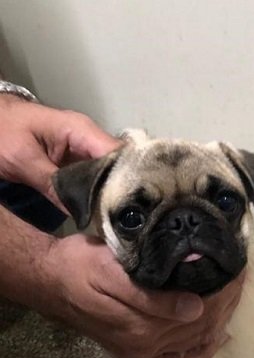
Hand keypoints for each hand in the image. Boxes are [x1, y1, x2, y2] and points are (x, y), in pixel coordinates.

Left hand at [0, 95, 119, 209]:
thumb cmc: (1, 130)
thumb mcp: (23, 159)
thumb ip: (52, 184)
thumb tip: (79, 213)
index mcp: (81, 130)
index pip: (118, 154)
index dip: (129, 179)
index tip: (128, 206)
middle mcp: (91, 139)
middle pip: (121, 166)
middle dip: (125, 191)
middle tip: (127, 218)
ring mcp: (86, 150)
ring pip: (112, 174)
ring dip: (115, 194)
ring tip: (120, 219)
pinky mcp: (80, 161)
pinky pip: (99, 177)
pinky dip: (103, 194)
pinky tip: (106, 211)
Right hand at [40, 234, 243, 357]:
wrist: (51, 282)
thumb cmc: (80, 268)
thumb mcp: (112, 273)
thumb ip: (151, 297)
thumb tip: (194, 308)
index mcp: (140, 325)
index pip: (197, 312)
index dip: (222, 292)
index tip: (238, 271)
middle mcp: (144, 344)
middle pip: (198, 328)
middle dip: (224, 304)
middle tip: (241, 280)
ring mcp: (141, 352)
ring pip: (193, 343)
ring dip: (218, 322)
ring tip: (234, 299)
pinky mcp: (136, 352)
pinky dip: (198, 352)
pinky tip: (216, 339)